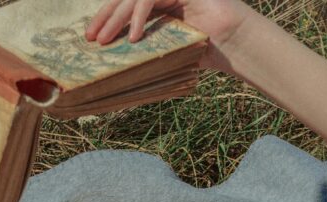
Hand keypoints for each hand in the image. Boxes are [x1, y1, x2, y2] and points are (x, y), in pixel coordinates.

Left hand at [84, 0, 255, 72]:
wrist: (235, 44)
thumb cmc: (208, 51)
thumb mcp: (169, 51)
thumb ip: (148, 52)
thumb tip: (120, 70)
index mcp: (160, 6)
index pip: (126, 7)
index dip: (107, 19)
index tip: (92, 37)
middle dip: (105, 17)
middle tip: (91, 38)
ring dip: (116, 18)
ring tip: (105, 40)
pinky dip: (138, 16)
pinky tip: (133, 37)